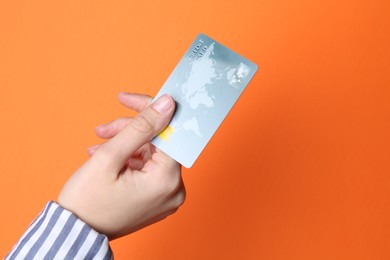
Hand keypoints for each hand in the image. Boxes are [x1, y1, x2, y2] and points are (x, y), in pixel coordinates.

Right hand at [57, 93, 184, 239]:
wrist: (75, 233)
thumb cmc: (87, 201)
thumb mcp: (110, 157)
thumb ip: (141, 127)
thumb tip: (167, 103)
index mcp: (167, 181)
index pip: (169, 132)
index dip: (149, 112)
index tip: (129, 101)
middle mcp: (174, 190)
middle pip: (158, 143)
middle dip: (130, 131)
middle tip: (103, 129)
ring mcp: (166, 196)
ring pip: (151, 154)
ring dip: (125, 145)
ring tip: (97, 147)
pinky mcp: (156, 199)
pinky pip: (147, 169)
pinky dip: (128, 159)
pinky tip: (106, 157)